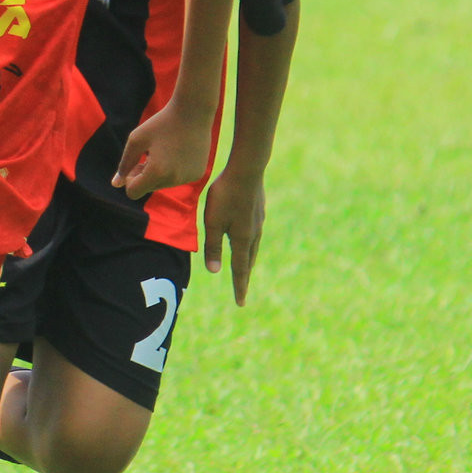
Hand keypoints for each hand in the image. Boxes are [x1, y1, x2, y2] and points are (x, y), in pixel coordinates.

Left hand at [113, 102, 213, 200]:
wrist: (194, 111)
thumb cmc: (161, 123)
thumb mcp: (137, 140)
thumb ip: (125, 163)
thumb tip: (116, 184)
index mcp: (157, 172)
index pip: (133, 193)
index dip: (129, 180)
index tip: (135, 164)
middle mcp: (174, 179)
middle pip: (149, 188)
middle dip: (145, 175)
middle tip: (149, 153)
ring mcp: (188, 178)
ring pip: (164, 183)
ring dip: (160, 171)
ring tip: (165, 149)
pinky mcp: (197, 173)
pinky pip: (178, 178)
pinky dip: (174, 169)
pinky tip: (179, 150)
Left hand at [198, 168, 266, 306]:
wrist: (247, 169)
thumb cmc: (225, 195)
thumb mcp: (213, 222)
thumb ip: (212, 247)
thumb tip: (214, 272)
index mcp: (242, 239)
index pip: (240, 270)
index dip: (239, 287)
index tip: (241, 303)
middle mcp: (253, 233)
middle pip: (248, 260)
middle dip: (244, 275)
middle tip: (242, 288)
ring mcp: (258, 221)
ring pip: (253, 246)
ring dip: (248, 259)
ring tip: (246, 267)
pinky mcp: (259, 210)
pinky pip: (255, 233)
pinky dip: (250, 243)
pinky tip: (249, 237)